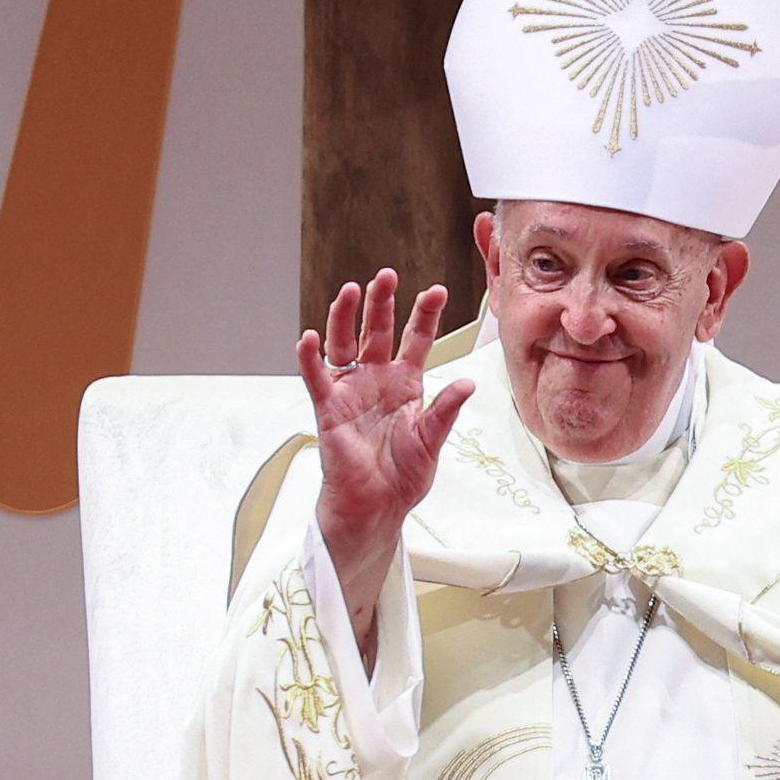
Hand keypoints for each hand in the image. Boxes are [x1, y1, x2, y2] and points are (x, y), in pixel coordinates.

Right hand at [299, 270, 474, 594]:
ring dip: (345, 317)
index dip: (425, 316)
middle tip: (387, 275)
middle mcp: (377, 379)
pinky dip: (310, 358)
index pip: (417, 340)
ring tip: (350, 290)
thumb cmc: (404, 474)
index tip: (437, 291)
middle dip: (382, 303)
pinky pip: (317, 378)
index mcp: (407, 383)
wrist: (377, 504)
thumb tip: (468, 383)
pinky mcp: (328, 408)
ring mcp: (351, 390)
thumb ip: (445, 410)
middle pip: (378, 331)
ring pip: (344, 343)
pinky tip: (310, 337)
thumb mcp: (432, 439)